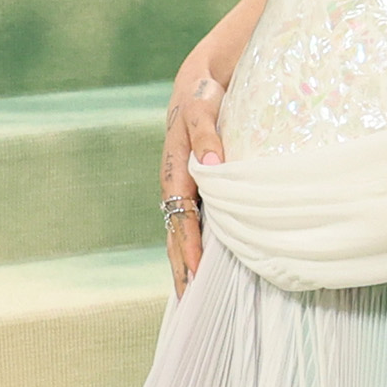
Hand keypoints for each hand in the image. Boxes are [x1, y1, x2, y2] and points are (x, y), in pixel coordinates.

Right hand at [160, 59, 224, 290]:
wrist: (200, 82)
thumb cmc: (203, 95)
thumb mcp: (204, 108)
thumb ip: (207, 135)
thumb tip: (211, 166)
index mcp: (175, 172)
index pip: (181, 218)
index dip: (188, 246)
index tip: (197, 273)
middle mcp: (176, 186)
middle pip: (175, 235)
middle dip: (181, 268)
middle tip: (189, 304)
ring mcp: (183, 189)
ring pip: (181, 233)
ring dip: (185, 263)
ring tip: (193, 297)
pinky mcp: (195, 189)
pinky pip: (192, 223)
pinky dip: (194, 246)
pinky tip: (204, 267)